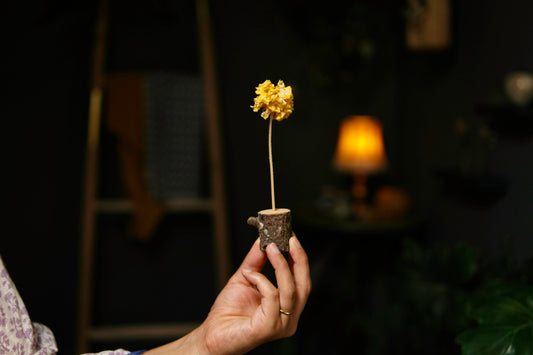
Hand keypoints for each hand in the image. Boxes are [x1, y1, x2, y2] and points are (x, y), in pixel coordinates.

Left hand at [144, 235, 310, 354]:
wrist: (212, 335)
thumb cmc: (228, 311)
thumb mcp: (245, 278)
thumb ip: (256, 261)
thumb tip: (263, 240)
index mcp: (288, 307)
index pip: (302, 280)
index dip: (300, 258)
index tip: (292, 237)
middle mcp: (289, 318)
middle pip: (304, 285)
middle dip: (298, 259)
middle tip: (288, 239)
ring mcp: (281, 325)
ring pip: (290, 291)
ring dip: (280, 266)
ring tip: (269, 248)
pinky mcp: (268, 328)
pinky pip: (273, 298)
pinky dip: (262, 281)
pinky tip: (249, 275)